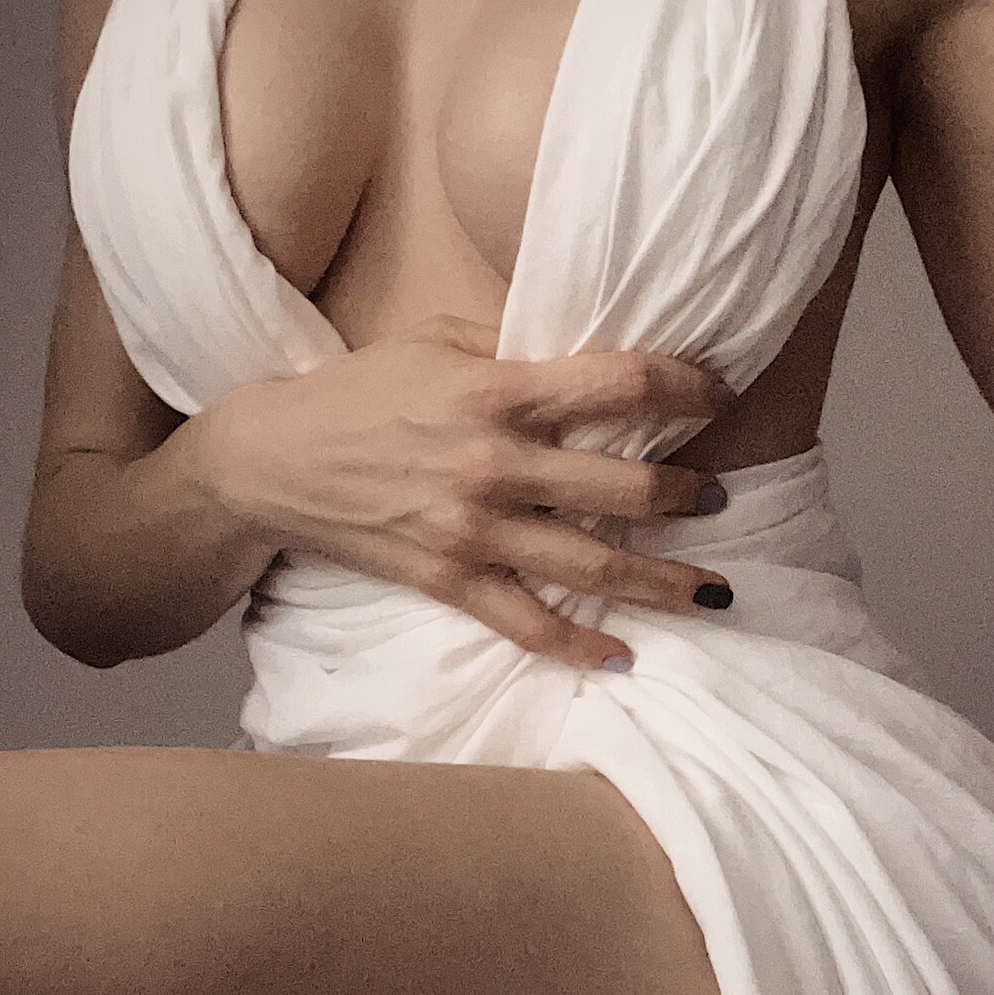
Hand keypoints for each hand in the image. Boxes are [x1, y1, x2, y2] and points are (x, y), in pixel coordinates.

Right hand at [199, 312, 739, 670]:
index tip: (719, 394)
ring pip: (592, 565)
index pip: (619, 385)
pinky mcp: (448, 580)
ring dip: (663, 580)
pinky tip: (622, 655)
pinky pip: (526, 624)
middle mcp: (494, 462)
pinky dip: (577, 646)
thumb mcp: (436, 339)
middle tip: (719, 498)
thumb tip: (594, 352)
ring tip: (713, 589)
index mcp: (496, 390)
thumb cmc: (360, 390)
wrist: (273, 460)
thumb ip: (515, 347)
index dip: (685, 388)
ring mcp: (472, 529)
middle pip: (623, 487)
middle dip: (686, 495)